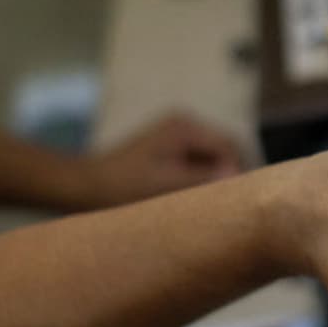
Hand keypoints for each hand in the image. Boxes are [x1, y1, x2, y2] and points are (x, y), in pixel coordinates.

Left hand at [73, 113, 242, 208]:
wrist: (87, 184)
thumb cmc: (125, 185)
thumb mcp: (169, 184)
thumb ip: (206, 179)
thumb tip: (239, 179)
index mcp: (185, 126)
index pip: (230, 146)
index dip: (240, 171)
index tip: (238, 199)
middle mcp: (185, 122)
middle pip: (226, 148)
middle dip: (232, 174)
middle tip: (234, 203)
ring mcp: (178, 133)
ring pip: (216, 156)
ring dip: (219, 176)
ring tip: (217, 202)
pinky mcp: (173, 146)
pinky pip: (202, 161)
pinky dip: (206, 177)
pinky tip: (201, 196)